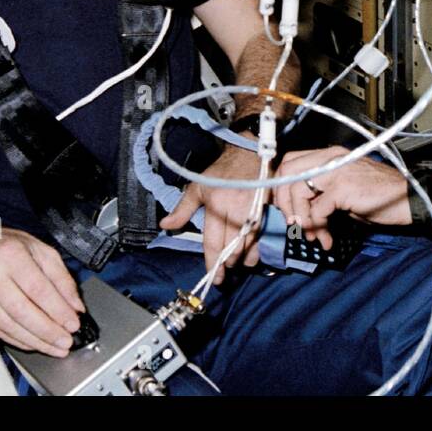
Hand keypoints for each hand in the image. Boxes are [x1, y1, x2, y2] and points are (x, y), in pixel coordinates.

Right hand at [0, 223, 84, 357]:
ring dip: (34, 340)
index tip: (72, 324)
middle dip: (47, 331)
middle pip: (21, 311)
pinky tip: (32, 343)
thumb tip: (75, 306)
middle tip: (65, 341)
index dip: (57, 310)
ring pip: (7, 324)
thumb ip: (61, 278)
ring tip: (53, 346)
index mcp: (9, 253)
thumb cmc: (6, 245)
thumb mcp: (41, 250)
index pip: (37, 289)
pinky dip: (17, 339)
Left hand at [161, 143, 266, 284]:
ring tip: (234, 266)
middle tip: (222, 273)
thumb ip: (182, 209)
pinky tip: (250, 258)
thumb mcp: (197, 187)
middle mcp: (236, 209)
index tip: (212, 276)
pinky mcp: (265, 210)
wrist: (249, 154)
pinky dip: (255, 250)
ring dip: (241, 260)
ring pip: (247, 245)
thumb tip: (165, 224)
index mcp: (217, 204)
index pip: (213, 241)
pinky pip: (261, 237)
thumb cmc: (221, 172)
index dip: (212, 262)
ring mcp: (253, 210)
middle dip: (227, 264)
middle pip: (231, 247)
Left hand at [275, 147, 411, 227]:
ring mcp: (337, 170)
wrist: (411, 199)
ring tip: (312, 234)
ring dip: (300, 217)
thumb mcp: (345, 190)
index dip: (281, 187)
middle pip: (287, 172)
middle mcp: (331, 157)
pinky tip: (328, 237)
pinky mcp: (344, 187)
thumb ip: (321, 193)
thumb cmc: (382, 197)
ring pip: (297, 190)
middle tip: (294, 223)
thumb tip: (299, 211)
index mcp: (330, 155)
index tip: (287, 209)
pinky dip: (317, 226)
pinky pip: (316, 208)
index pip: (290, 161)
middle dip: (284, 202)